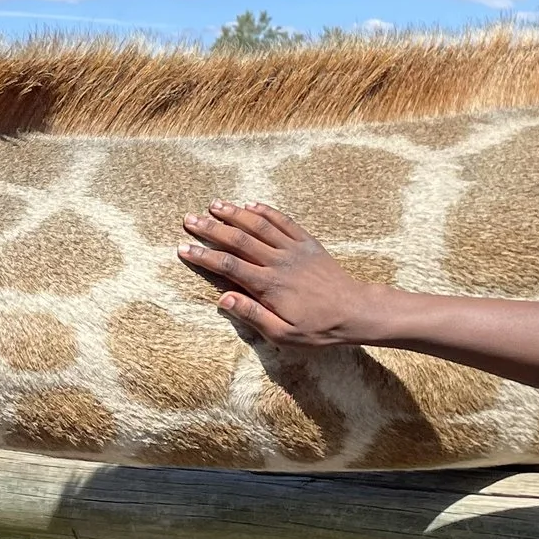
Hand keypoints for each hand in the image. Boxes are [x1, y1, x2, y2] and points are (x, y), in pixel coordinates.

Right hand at [178, 202, 386, 346]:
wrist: (355, 312)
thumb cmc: (318, 328)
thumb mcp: (283, 334)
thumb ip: (252, 315)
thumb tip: (223, 299)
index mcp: (269, 285)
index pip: (229, 265)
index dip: (203, 255)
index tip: (183, 248)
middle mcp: (279, 262)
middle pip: (239, 239)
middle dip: (211, 228)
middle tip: (189, 219)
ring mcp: (294, 249)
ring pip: (259, 225)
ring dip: (234, 213)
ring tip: (213, 205)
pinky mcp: (307, 243)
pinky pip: (284, 222)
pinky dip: (265, 211)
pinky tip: (250, 205)